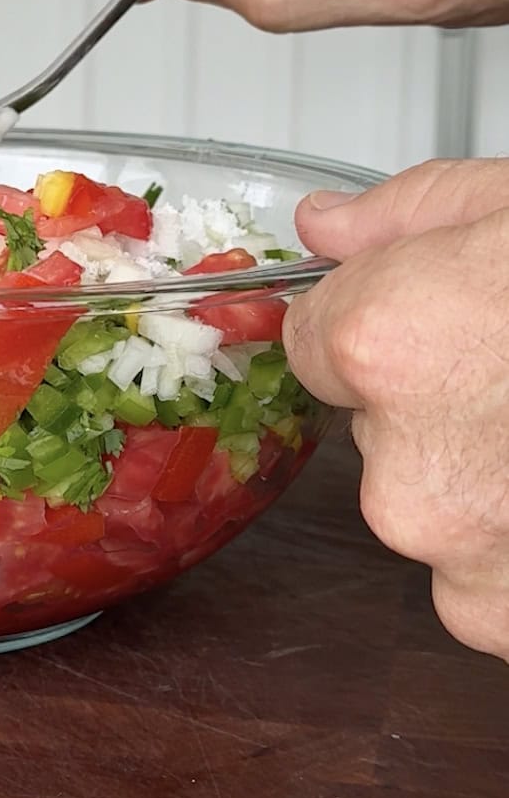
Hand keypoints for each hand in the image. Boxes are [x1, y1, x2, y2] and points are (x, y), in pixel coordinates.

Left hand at [284, 160, 508, 660]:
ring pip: (436, 510)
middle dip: (435, 406)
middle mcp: (402, 467)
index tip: (434, 323)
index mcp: (381, 345)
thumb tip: (322, 228)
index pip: (309, 345)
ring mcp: (466, 558)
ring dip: (486, 483)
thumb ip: (397, 216)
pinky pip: (488, 582)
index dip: (374, 326)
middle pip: (377, 433)